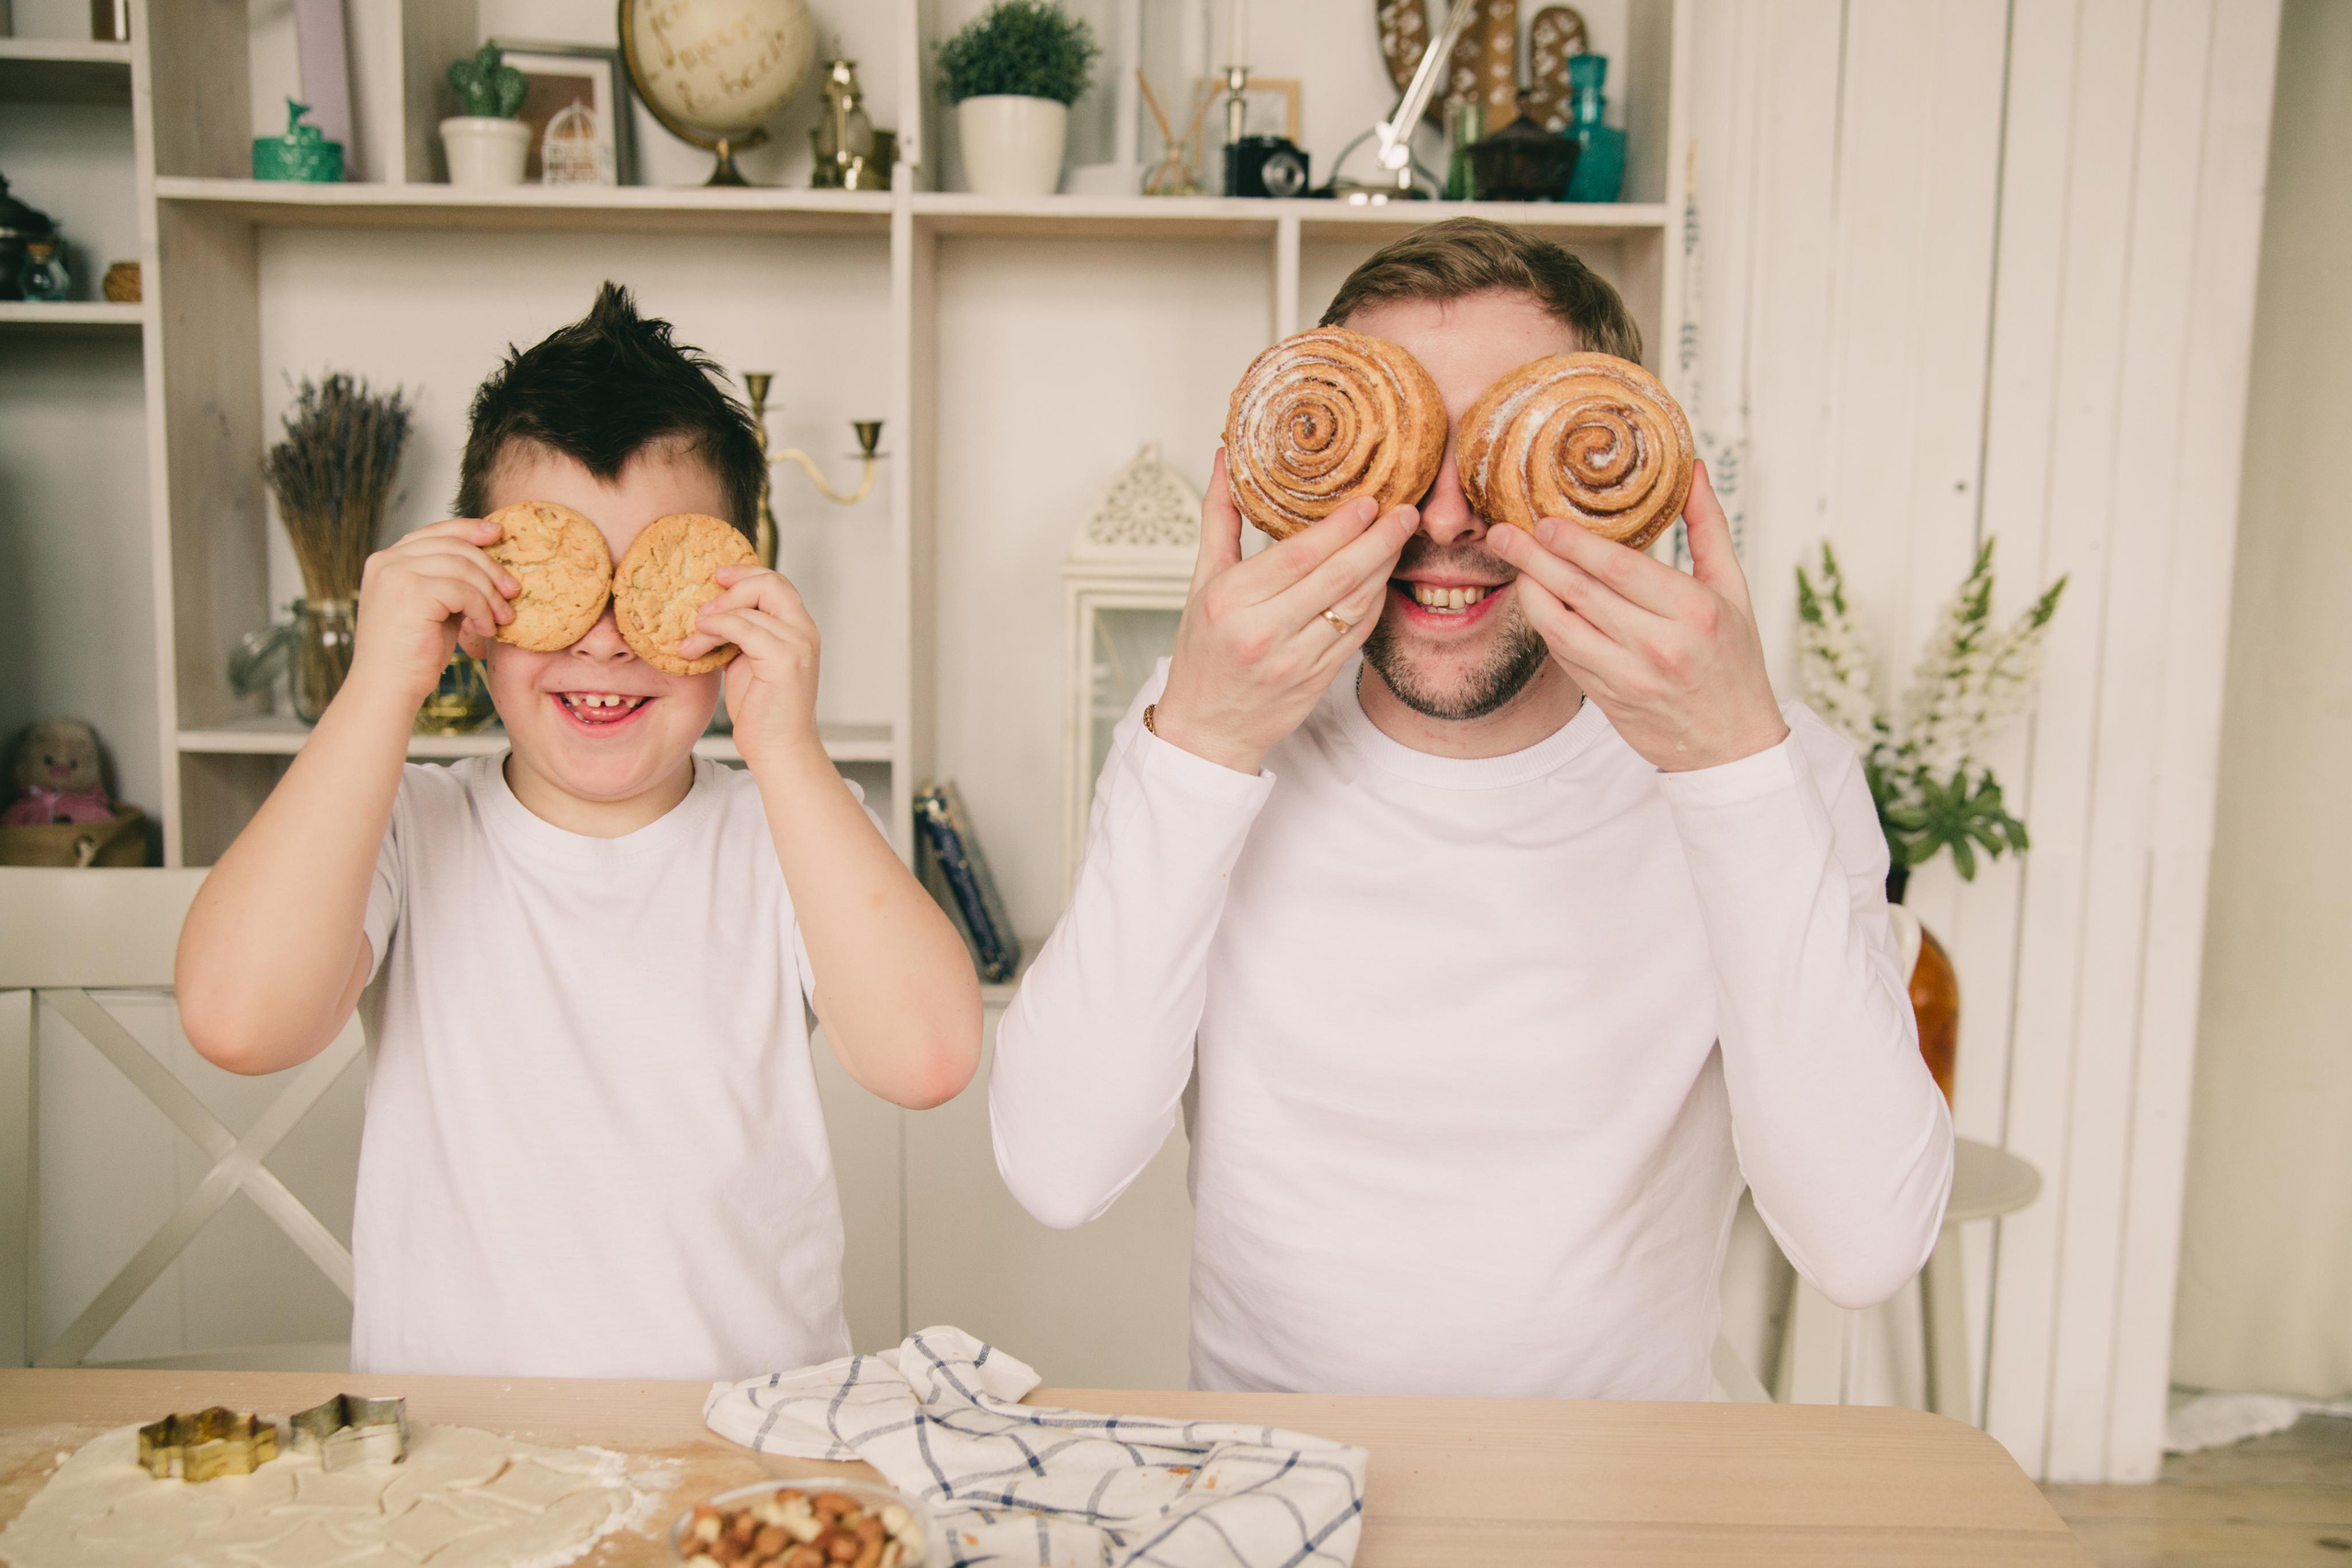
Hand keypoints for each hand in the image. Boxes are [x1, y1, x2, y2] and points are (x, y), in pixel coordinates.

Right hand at [348, 518, 515, 703]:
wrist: (387, 689)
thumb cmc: (412, 655)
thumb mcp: (432, 608)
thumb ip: (449, 582)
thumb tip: (489, 564)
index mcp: (387, 560)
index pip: (434, 532)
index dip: (468, 529)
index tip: (497, 534)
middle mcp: (386, 561)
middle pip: (453, 546)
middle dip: (490, 567)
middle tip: (513, 591)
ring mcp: (396, 574)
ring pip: (462, 567)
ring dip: (490, 594)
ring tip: (502, 618)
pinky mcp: (411, 592)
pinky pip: (463, 590)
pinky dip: (482, 609)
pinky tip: (484, 628)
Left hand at [678, 564, 822, 765]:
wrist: (778, 749)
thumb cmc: (762, 711)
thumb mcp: (748, 661)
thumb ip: (741, 633)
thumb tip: (710, 610)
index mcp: (799, 629)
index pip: (777, 582)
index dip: (745, 574)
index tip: (716, 578)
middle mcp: (804, 632)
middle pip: (770, 582)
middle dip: (731, 587)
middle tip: (700, 607)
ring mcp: (798, 644)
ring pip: (750, 605)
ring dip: (712, 617)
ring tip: (690, 637)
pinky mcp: (785, 660)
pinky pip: (743, 628)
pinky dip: (715, 629)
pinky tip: (696, 643)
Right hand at [1152, 448, 1419, 774]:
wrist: (1207, 727)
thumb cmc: (1202, 651)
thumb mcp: (1201, 582)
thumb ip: (1219, 518)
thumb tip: (1226, 458)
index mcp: (1231, 600)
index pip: (1298, 556)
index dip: (1340, 527)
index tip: (1368, 501)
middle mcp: (1263, 631)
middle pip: (1336, 577)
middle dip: (1378, 540)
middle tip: (1405, 512)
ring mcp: (1294, 659)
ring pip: (1355, 605)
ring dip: (1384, 568)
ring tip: (1401, 537)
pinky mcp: (1317, 679)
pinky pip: (1357, 632)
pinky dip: (1375, 602)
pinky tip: (1384, 577)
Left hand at [1484, 461, 1788, 771]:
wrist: (1730, 743)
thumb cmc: (1734, 659)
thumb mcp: (1732, 588)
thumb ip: (1708, 526)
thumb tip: (1695, 468)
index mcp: (1693, 611)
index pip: (1621, 568)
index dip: (1576, 543)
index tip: (1546, 521)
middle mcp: (1658, 645)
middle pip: (1581, 592)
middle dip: (1535, 559)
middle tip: (1502, 533)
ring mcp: (1628, 675)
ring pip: (1560, 626)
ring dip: (1530, 592)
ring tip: (1512, 563)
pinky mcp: (1606, 697)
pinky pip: (1563, 653)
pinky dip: (1545, 623)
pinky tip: (1534, 598)